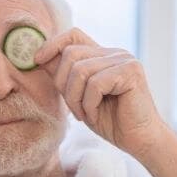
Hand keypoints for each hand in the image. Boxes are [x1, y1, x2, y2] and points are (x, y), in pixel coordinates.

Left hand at [34, 28, 167, 159]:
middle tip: (74, 109)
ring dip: (76, 99)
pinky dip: (89, 104)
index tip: (37, 60)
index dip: (52, 44)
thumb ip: (64, 76)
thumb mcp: (79, 97)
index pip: (73, 35)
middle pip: (71, 54)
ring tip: (85, 114)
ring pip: (80, 70)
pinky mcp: (131, 72)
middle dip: (63, 84)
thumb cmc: (112, 122)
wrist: (140, 141)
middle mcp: (114, 53)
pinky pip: (95, 83)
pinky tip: (96, 114)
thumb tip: (37, 57)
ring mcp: (124, 60)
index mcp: (103, 56)